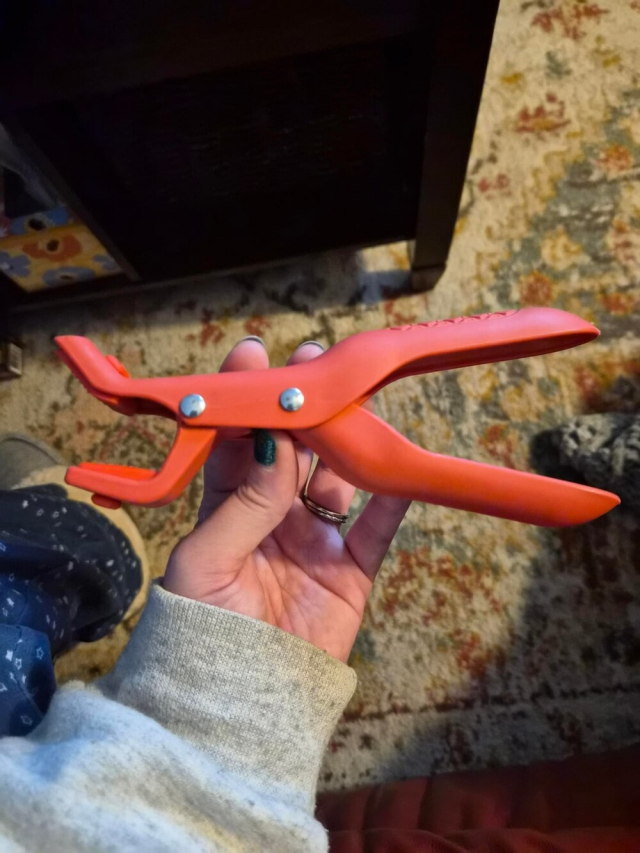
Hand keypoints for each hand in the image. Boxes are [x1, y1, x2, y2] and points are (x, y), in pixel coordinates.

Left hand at [164, 338, 410, 662]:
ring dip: (348, 442)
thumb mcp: (208, 561)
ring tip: (358, 406)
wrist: (244, 702)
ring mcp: (314, 539)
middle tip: (316, 365)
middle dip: (303, 407)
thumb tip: (272, 443)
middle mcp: (272, 516)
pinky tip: (402, 465)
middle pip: (292, 450)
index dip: (245, 400)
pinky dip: (394, 496)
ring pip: (337, 477)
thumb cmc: (206, 630)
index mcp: (226, 510)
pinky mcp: (351, 569)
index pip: (235, 442)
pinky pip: (378, 526)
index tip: (255, 357)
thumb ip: (243, 502)